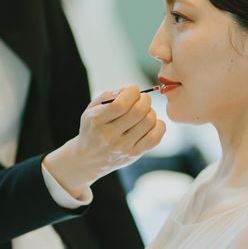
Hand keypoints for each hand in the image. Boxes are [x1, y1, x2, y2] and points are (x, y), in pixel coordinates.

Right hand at [43, 86, 165, 196]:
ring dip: (151, 111)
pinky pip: (155, 138)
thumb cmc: (93, 129)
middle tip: (142, 98)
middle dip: (145, 99)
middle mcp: (109, 136)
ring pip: (149, 122)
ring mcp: (123, 147)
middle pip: (138, 112)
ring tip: (145, 111)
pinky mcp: (134, 154)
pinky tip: (153, 123)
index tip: (133, 89)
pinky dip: (159, 126)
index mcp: (97, 121)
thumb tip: (128, 90)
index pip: (120, 104)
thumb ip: (108, 96)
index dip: (132, 92)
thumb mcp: (91, 110)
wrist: (89, 159)